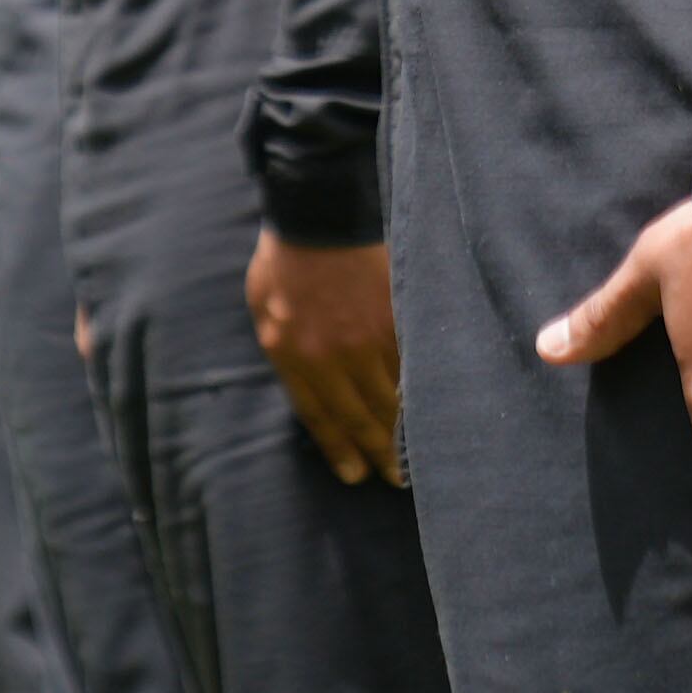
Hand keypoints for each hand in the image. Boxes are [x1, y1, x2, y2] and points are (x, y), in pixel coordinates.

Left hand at [250, 230, 405, 485]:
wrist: (318, 213)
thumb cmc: (284, 259)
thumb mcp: (262, 308)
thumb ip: (283, 347)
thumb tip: (301, 383)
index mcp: (289, 355)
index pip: (319, 418)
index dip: (340, 450)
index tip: (356, 475)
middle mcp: (327, 356)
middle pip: (359, 418)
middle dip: (378, 453)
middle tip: (394, 478)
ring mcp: (362, 340)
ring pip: (388, 400)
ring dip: (402, 433)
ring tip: (415, 457)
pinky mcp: (391, 321)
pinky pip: (408, 368)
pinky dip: (417, 392)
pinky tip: (429, 411)